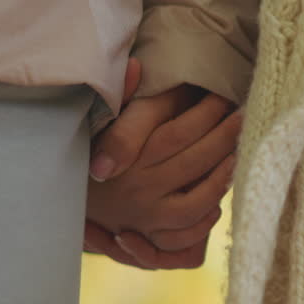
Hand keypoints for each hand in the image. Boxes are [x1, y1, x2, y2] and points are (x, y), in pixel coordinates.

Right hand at [84, 61, 242, 268]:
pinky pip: (188, 232)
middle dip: (225, 137)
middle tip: (245, 116)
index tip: (224, 96)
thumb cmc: (87, 153)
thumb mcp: (99, 123)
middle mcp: (138, 189)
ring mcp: (146, 217)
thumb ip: (122, 96)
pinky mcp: (151, 238)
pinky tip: (222, 196)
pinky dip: (208, 216)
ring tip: (240, 153)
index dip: (206, 114)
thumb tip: (137, 65)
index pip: (178, 133)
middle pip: (195, 161)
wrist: (58, 203)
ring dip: (223, 177)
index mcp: (127, 158)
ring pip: (198, 200)